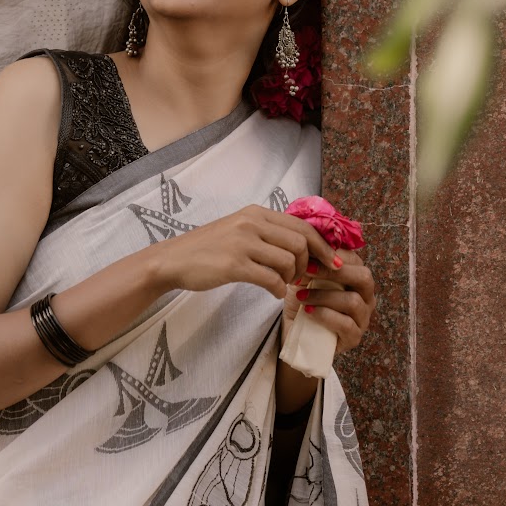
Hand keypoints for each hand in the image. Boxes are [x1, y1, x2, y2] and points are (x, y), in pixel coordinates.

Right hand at [150, 205, 338, 300]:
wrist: (173, 259)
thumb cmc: (208, 248)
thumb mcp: (239, 229)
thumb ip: (267, 232)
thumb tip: (302, 244)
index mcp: (256, 213)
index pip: (303, 226)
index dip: (323, 246)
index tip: (332, 262)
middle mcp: (251, 223)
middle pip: (301, 243)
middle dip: (309, 265)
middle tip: (302, 278)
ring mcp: (242, 243)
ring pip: (289, 261)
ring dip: (292, 278)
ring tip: (283, 284)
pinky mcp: (234, 265)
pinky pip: (271, 279)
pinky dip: (279, 290)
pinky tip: (273, 293)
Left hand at [283, 248, 375, 356]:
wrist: (296, 330)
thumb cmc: (305, 299)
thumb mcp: (306, 276)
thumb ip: (312, 259)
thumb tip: (308, 239)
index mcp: (358, 276)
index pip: (354, 259)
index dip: (331, 255)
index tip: (306, 255)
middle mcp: (366, 295)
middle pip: (364, 277)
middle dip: (333, 273)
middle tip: (307, 272)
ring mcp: (363, 317)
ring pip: (352, 301)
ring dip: (323, 296)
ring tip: (301, 297)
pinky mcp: (355, 337)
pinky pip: (346, 324)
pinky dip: (324, 315)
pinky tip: (308, 312)